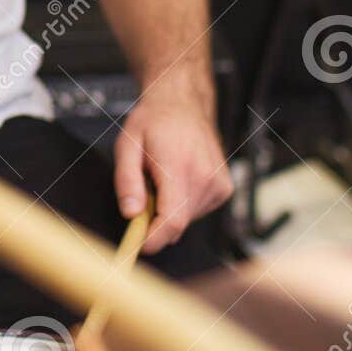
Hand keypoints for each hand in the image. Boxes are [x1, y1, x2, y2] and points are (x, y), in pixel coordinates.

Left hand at [113, 80, 233, 255]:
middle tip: (144, 192)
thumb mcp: (127, 145)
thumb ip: (127, 181)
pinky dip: (183, 203)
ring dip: (169, 209)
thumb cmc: (154, 121)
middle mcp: (205, 176)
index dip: (154, 239)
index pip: (173, 219)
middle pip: (178, 223)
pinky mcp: (224, 189)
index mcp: (179, 165)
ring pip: (187, 219)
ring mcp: (219, 183)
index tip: (137, 246)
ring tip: (163, 178)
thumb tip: (131, 213)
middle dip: (155, 220)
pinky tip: (178, 179)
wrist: (183, 104)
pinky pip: (197, 211)